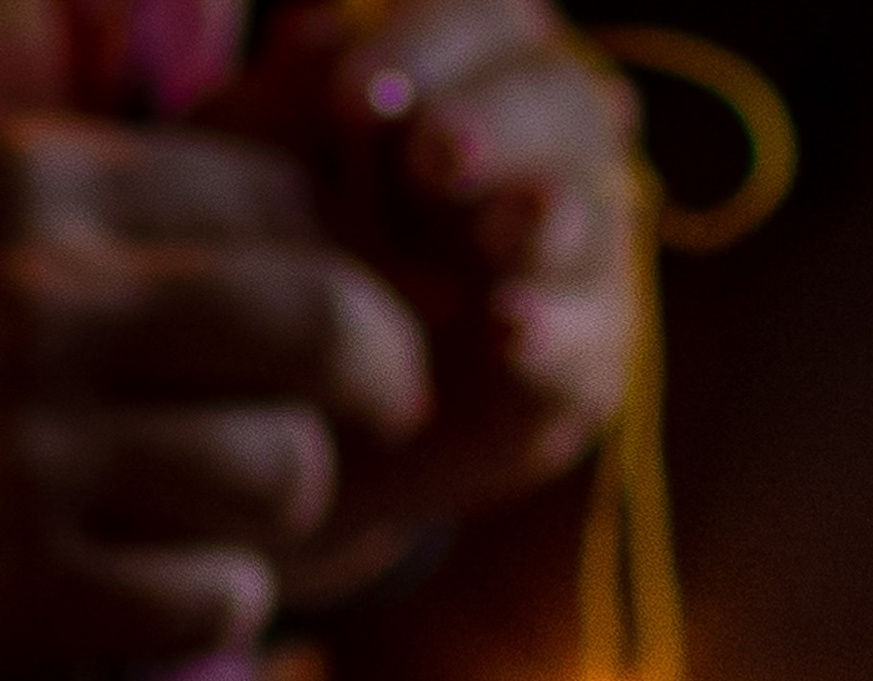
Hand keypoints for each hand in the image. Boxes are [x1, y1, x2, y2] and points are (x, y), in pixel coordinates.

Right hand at [0, 109, 427, 664]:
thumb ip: (79, 140)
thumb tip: (206, 64)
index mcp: (27, 181)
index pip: (274, 198)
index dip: (348, 255)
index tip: (351, 305)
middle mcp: (33, 301)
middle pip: (322, 323)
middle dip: (381, 370)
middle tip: (387, 400)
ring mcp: (33, 451)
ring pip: (286, 470)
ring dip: (284, 497)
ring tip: (234, 494)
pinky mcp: (36, 591)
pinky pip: (224, 596)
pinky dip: (217, 597)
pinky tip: (164, 577)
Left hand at [216, 0, 638, 571]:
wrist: (292, 418)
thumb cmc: (276, 261)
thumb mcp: (250, 172)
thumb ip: (283, 103)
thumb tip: (321, 29)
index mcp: (467, 68)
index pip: (486, 18)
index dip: (431, 43)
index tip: (349, 104)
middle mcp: (540, 147)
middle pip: (561, 98)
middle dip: (496, 122)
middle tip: (432, 161)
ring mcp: (577, 257)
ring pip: (590, 210)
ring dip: (541, 216)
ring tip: (491, 239)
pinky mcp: (585, 361)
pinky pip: (592, 335)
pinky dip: (557, 329)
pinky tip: (509, 328)